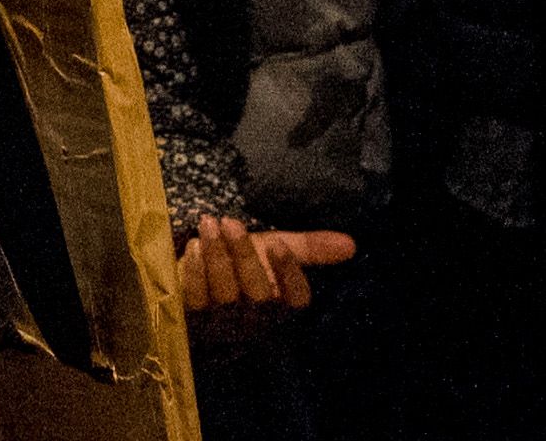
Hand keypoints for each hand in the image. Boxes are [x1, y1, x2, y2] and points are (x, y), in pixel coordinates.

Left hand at [175, 216, 354, 347]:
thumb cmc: (240, 264)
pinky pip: (196, 297)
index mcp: (280, 306)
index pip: (296, 300)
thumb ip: (309, 248)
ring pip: (225, 294)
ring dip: (216, 256)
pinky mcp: (194, 321)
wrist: (196, 279)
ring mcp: (224, 324)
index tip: (278, 243)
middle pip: (258, 295)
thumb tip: (351, 243)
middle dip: (245, 256)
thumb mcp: (272, 252)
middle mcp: (256, 321)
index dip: (289, 274)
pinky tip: (194, 247)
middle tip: (231, 222)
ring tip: (209, 225)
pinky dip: (194, 270)